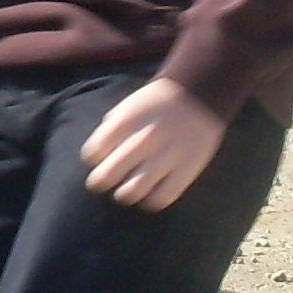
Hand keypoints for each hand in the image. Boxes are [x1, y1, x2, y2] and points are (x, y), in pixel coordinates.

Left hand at [80, 76, 225, 210]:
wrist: (199, 93)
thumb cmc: (157, 103)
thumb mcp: (128, 106)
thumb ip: (109, 129)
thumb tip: (94, 157)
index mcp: (127, 121)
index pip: (95, 151)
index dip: (93, 159)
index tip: (97, 160)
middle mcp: (146, 138)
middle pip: (109, 173)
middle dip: (100, 181)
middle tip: (101, 182)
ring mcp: (167, 155)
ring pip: (134, 190)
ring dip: (124, 194)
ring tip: (125, 191)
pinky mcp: (187, 169)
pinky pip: (163, 196)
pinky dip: (152, 200)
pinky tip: (150, 193)